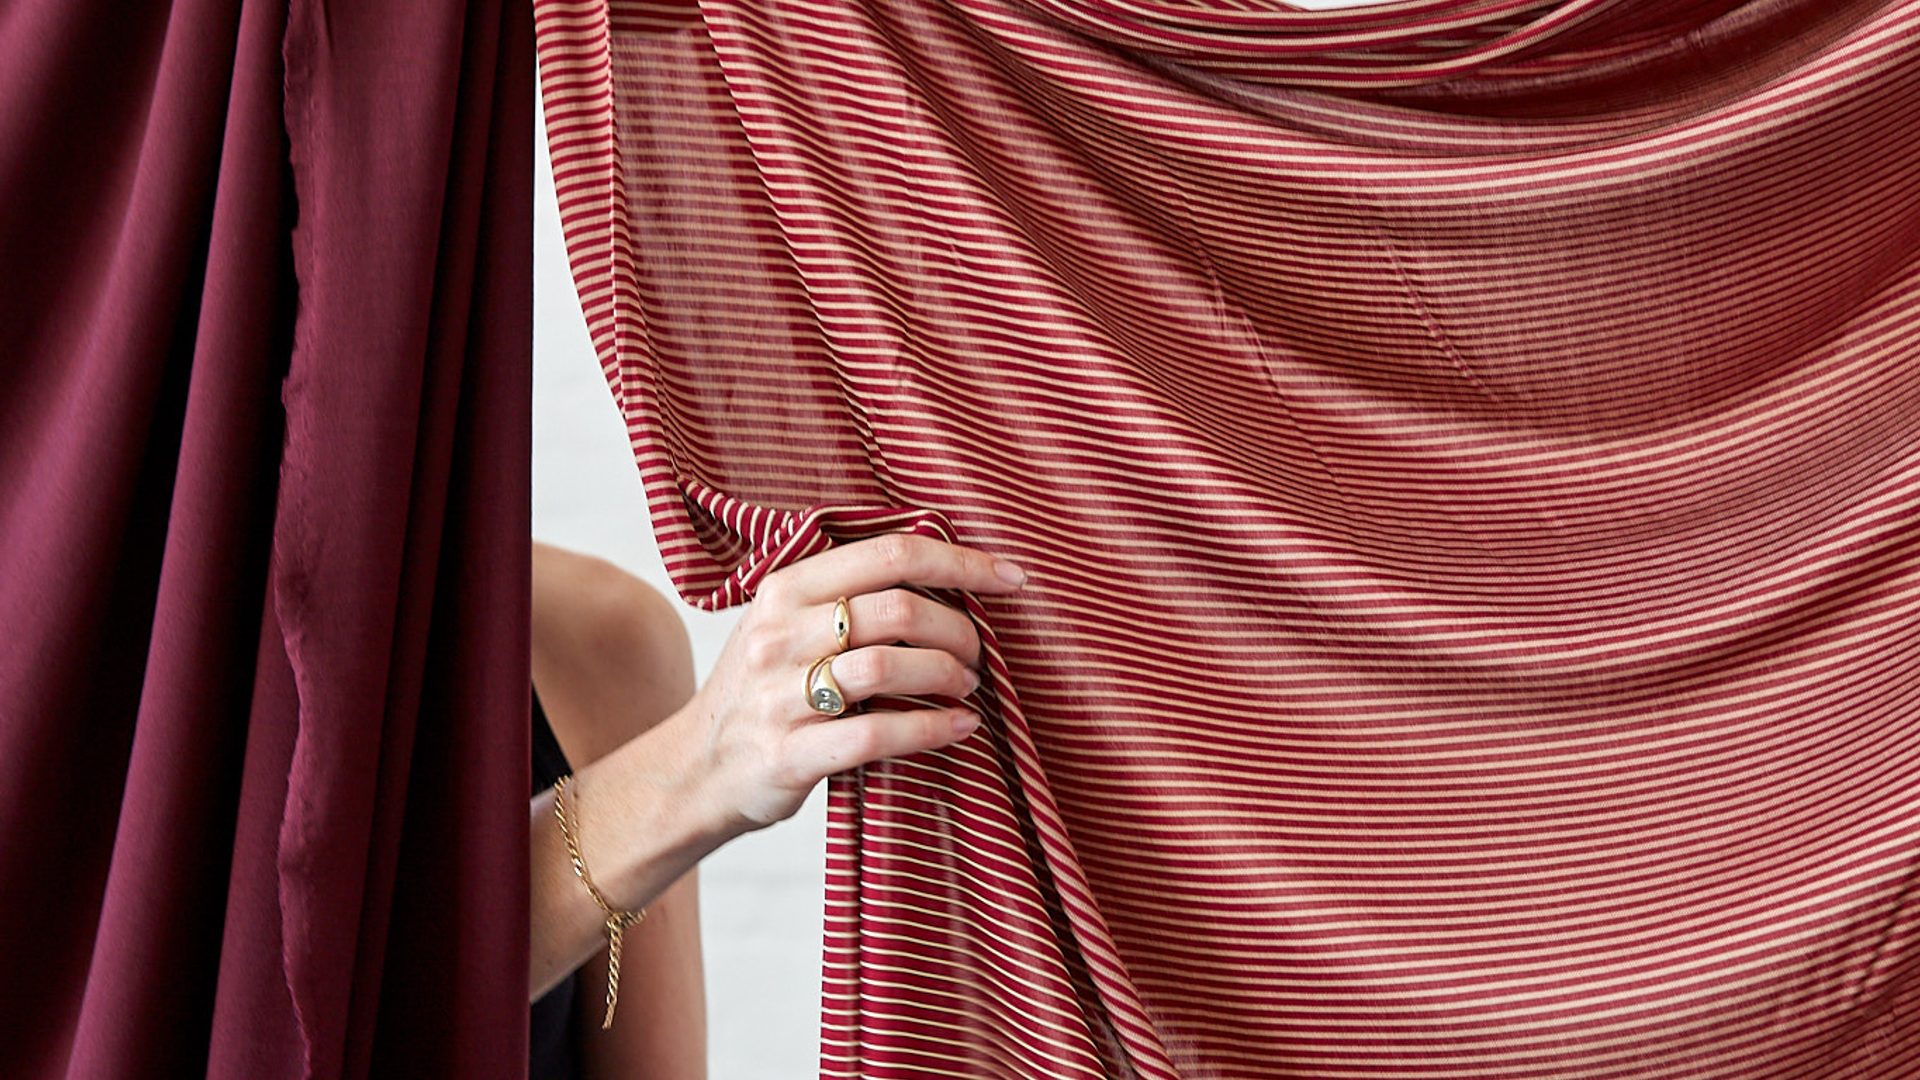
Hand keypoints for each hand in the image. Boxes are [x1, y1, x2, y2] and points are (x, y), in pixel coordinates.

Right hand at [670, 534, 1027, 838]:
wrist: (694, 771)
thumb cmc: (761, 692)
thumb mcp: (783, 625)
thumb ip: (845, 596)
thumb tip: (947, 574)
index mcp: (784, 589)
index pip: (889, 553)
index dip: (961, 561)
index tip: (1010, 577)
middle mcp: (778, 634)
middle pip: (897, 609)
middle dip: (958, 629)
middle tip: (977, 653)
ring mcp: (779, 695)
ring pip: (890, 666)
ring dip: (948, 676)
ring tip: (967, 687)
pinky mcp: (789, 753)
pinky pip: (877, 734)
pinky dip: (933, 728)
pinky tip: (959, 727)